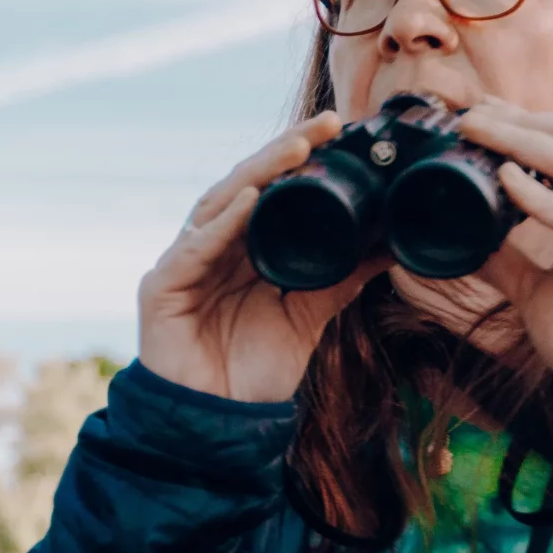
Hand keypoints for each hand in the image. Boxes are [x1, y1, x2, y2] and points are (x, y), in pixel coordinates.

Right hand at [137, 117, 389, 401]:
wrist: (217, 427)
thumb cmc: (253, 372)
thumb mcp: (310, 315)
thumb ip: (342, 277)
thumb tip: (391, 244)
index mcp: (242, 248)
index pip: (271, 188)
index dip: (301, 158)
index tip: (343, 131)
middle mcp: (210, 246)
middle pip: (247, 185)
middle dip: (285, 152)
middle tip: (327, 126)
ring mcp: (183, 264)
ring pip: (219, 204)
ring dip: (258, 175)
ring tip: (296, 150)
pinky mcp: (161, 289)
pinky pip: (193, 249)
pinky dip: (221, 224)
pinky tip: (247, 202)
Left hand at [460, 103, 552, 419]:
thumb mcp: (536, 290)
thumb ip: (509, 258)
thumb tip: (467, 238)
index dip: (529, 122)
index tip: (481, 113)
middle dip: (524, 121)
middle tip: (471, 116)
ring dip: (526, 143)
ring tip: (479, 133)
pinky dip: (544, 198)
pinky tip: (507, 183)